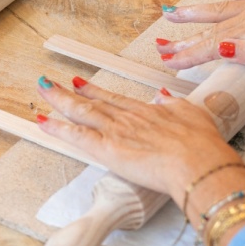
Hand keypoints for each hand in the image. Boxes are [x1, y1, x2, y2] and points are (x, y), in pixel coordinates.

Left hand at [35, 77, 244, 202]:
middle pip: (93, 102)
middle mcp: (127, 118)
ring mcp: (116, 132)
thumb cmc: (201, 144)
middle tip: (51, 83)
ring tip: (43, 90)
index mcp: (146, 111)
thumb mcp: (192, 114)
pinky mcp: (108, 149)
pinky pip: (77, 137)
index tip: (81, 84)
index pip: (114, 100)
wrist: (198, 162)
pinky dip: (58, 128)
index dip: (95, 92)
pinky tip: (43, 121)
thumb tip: (162, 96)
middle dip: (70, 92)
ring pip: (81, 113)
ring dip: (59, 101)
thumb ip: (173, 104)